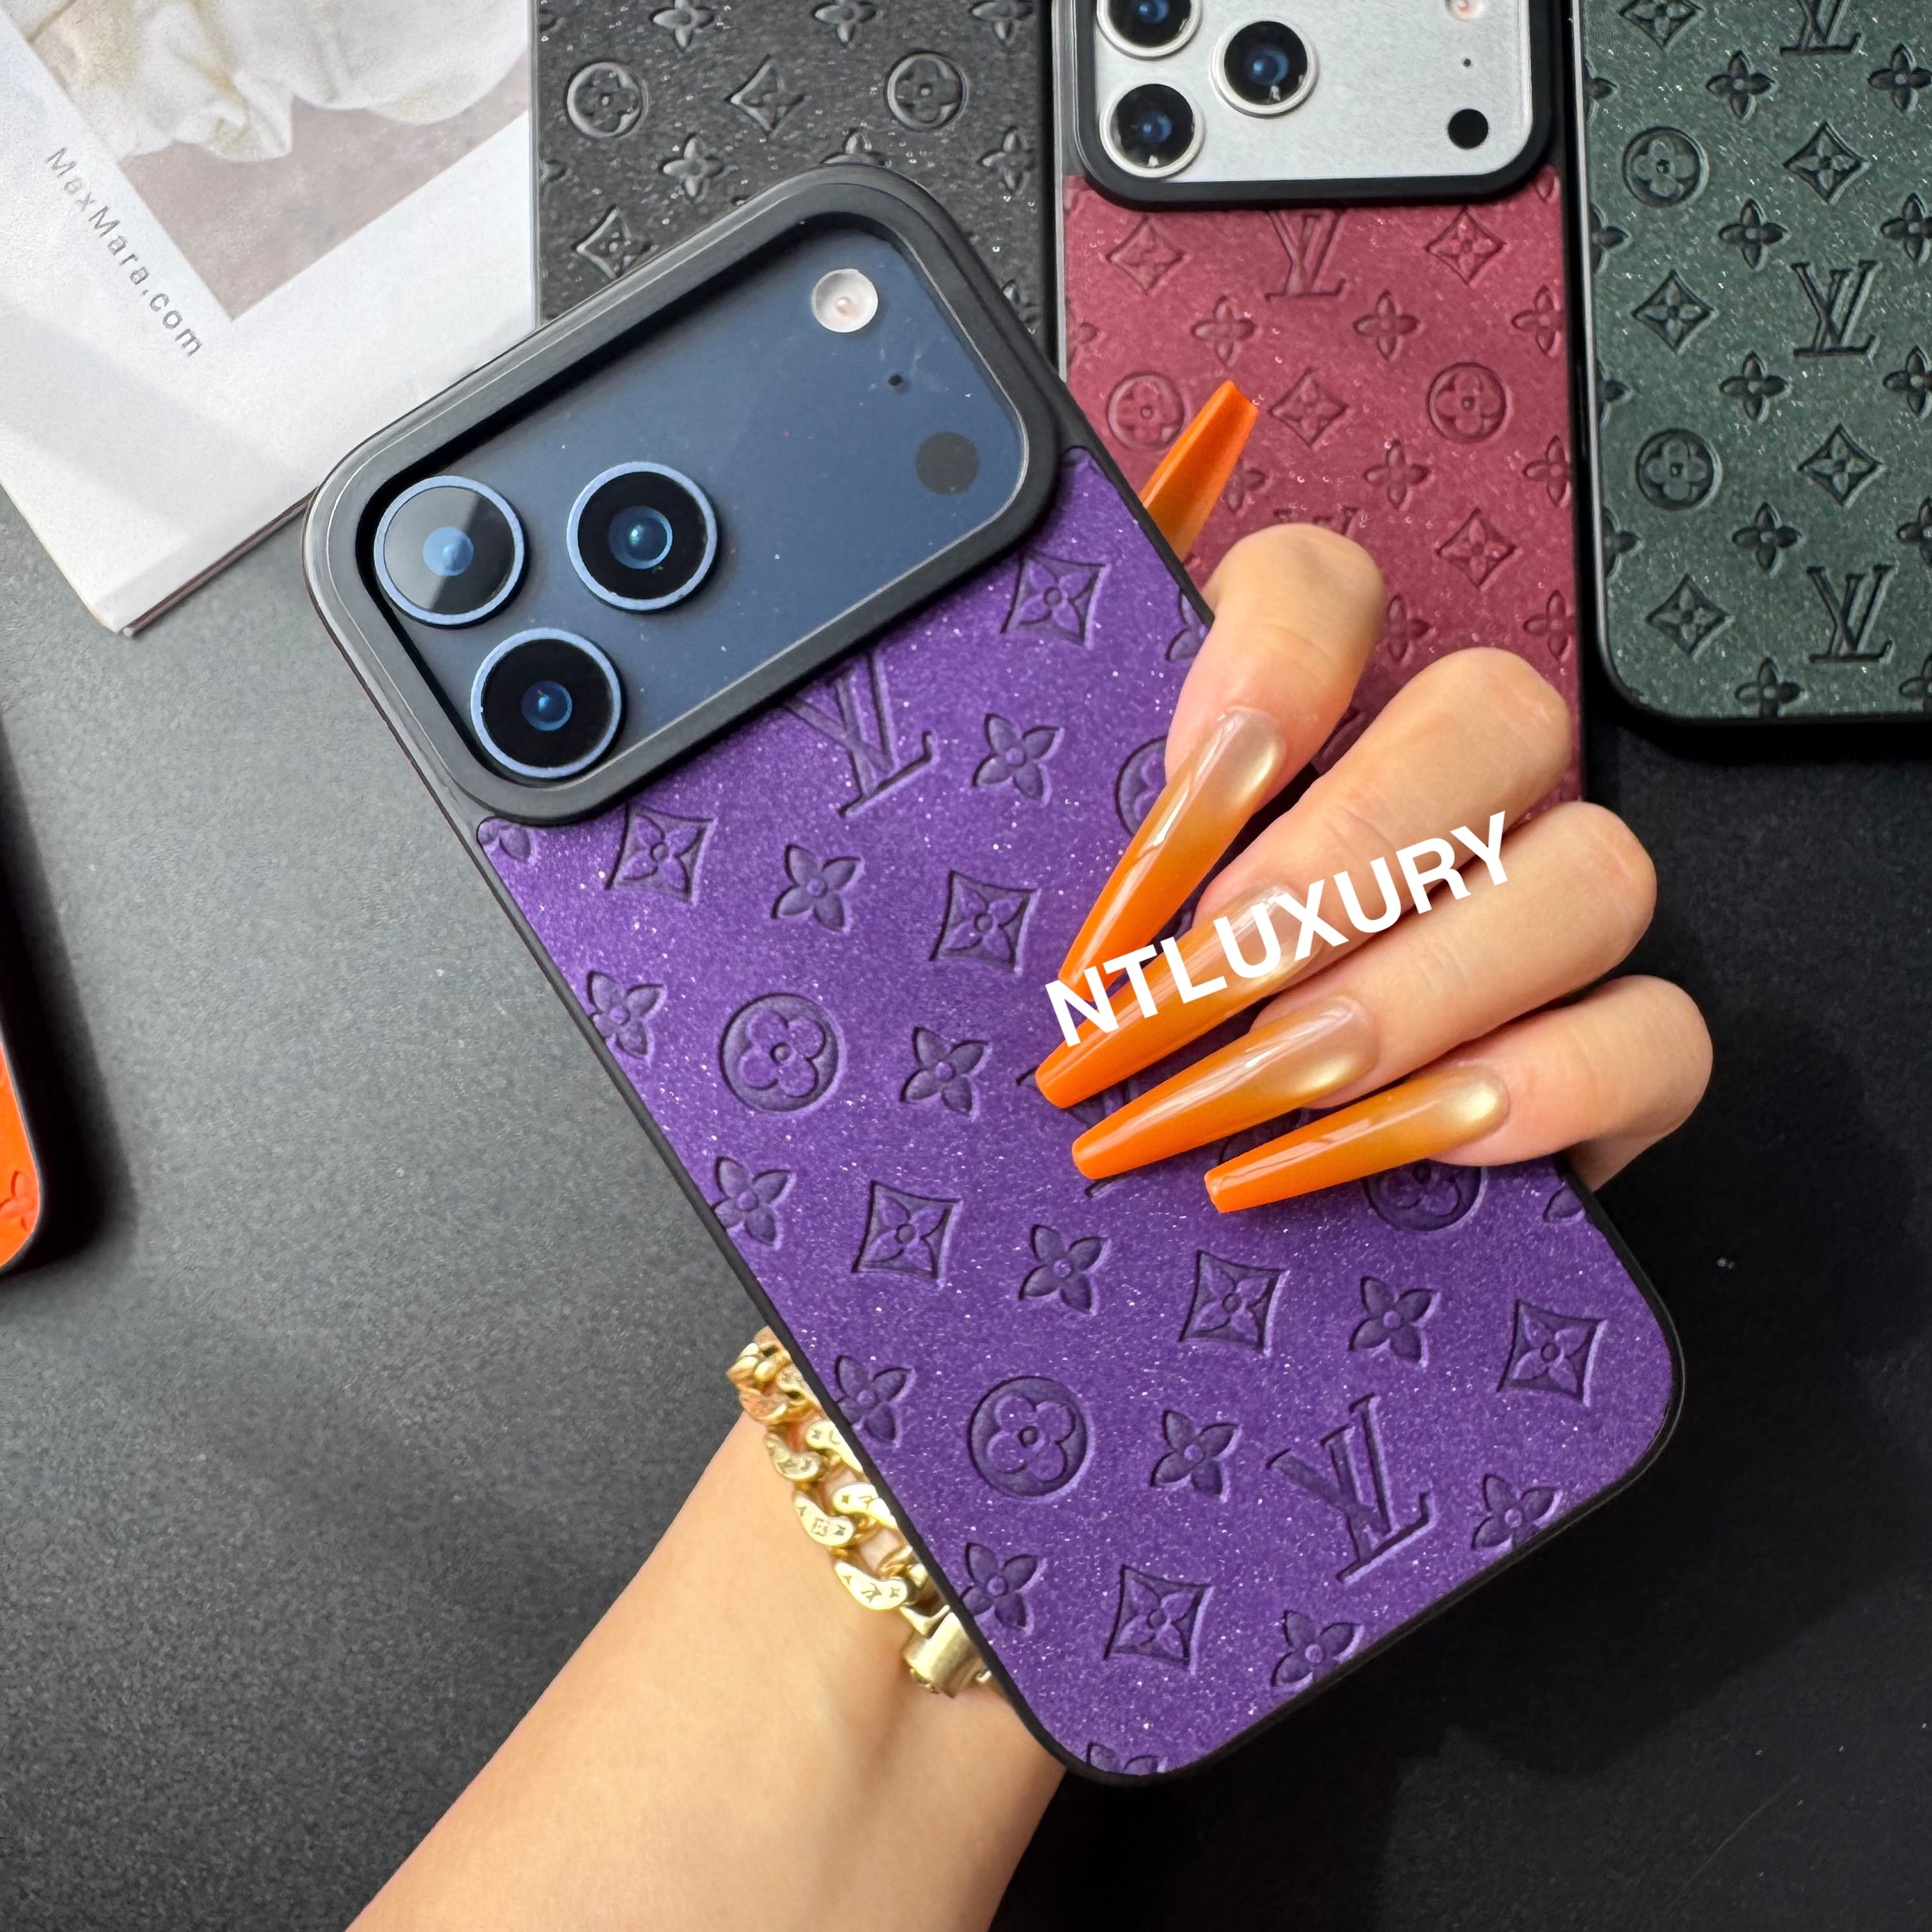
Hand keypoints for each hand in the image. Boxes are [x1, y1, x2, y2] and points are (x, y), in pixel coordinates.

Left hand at [1037, 525, 1710, 1206]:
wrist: (1189, 1203)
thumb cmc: (1113, 1032)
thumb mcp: (1058, 907)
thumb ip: (1045, 780)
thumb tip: (968, 624)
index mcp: (1307, 716)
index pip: (1327, 588)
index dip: (1271, 664)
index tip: (1185, 787)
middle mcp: (1446, 786)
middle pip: (1491, 716)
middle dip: (1339, 861)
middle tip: (1202, 980)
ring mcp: (1544, 912)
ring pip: (1592, 869)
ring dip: (1424, 982)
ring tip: (1281, 1075)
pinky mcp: (1608, 1049)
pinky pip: (1655, 1032)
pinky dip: (1550, 1085)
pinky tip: (1426, 1135)